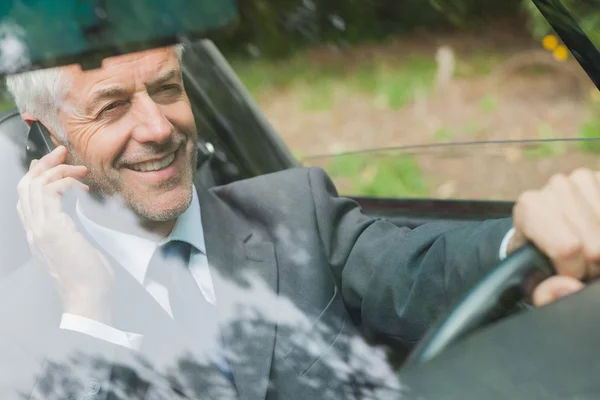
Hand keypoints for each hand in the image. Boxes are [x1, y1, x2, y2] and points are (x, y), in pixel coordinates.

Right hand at [16, 146, 113, 322]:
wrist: (88, 298)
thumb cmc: (89, 278)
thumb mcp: (76, 249)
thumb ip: (70, 231)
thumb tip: (76, 214)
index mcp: (37, 235)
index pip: (26, 198)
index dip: (36, 177)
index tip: (52, 164)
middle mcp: (33, 231)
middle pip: (26, 186)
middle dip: (44, 165)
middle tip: (62, 153)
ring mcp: (40, 229)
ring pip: (34, 186)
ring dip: (57, 170)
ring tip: (77, 167)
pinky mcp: (53, 229)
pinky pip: (51, 192)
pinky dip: (66, 182)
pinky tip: (81, 187)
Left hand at [509, 168, 599, 304]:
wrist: (544, 224)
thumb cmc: (538, 252)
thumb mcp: (531, 276)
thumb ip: (543, 291)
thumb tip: (567, 288)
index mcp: (531, 207)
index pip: (567, 248)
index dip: (575, 271)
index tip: (570, 276)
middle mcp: (556, 187)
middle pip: (594, 244)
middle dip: (592, 265)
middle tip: (582, 265)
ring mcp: (583, 180)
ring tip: (590, 253)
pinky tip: (597, 236)